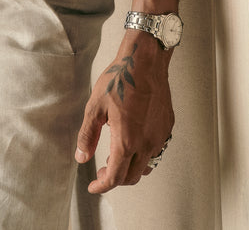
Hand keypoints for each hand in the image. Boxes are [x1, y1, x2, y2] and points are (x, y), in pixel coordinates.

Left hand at [74, 31, 174, 191]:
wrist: (145, 61)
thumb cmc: (120, 79)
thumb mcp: (95, 107)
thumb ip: (87, 135)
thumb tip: (81, 158)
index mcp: (126, 141)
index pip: (115, 178)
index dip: (102, 186)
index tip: (93, 186)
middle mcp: (146, 144)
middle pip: (131, 177)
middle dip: (115, 179)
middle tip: (102, 171)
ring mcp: (159, 136)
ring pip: (146, 167)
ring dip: (130, 169)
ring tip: (117, 157)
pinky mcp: (167, 127)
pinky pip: (156, 151)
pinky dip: (143, 155)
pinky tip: (133, 142)